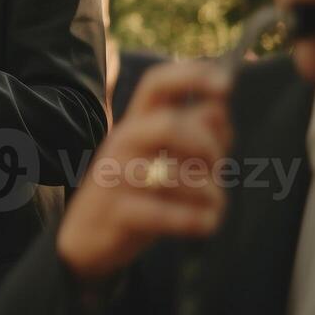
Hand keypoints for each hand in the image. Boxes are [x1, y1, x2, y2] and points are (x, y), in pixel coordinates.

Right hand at [56, 61, 231, 280]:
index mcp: (135, 122)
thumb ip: (194, 133)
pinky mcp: (117, 213)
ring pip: (173, 175)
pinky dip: (195, 220)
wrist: (86, 238)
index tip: (228, 84)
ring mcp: (115, 177)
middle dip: (207, 147)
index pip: (157, 83)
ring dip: (208, 193)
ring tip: (214, 205)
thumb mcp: (163, 158)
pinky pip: (164, 214)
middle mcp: (122, 142)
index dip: (192, 76)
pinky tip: (206, 224)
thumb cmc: (136, 193)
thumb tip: (220, 108)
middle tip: (218, 168)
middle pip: (168, 125)